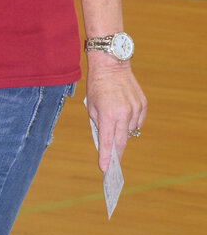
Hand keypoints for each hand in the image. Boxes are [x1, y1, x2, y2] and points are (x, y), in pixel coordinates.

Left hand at [85, 57, 146, 171]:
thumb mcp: (91, 107)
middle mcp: (123, 113)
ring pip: (130, 130)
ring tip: (115, 121)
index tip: (104, 169)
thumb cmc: (97, 86)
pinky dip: (131, 122)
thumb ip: (98, 124)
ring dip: (122, 131)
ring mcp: (135, 109)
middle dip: (116, 153)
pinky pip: (137, 121)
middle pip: (121, 141)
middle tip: (113, 162)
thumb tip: (105, 140)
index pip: (106, 142)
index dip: (105, 157)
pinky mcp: (143, 104)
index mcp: (107, 115)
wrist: (111, 65)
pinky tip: (124, 115)